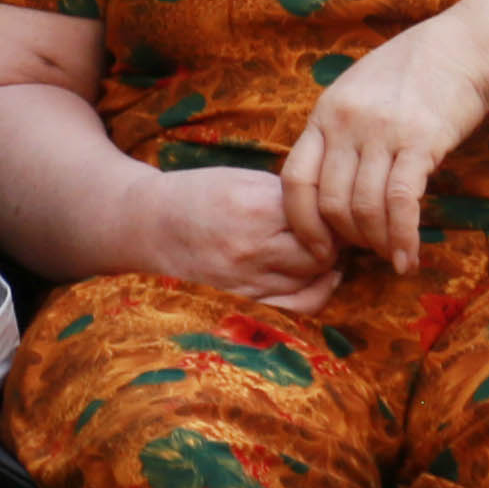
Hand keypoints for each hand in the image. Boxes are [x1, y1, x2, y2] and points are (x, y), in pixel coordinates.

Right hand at [141, 166, 343, 313]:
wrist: (152, 228)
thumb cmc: (199, 196)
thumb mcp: (243, 178)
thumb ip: (289, 194)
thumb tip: (335, 207)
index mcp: (255, 209)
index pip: (321, 218)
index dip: (335, 213)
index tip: (337, 208)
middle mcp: (253, 250)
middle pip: (322, 253)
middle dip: (335, 241)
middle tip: (337, 229)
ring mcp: (248, 283)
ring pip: (314, 281)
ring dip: (326, 266)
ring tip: (325, 249)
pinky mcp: (244, 304)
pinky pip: (298, 309)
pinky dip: (316, 293)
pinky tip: (317, 277)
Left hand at [275, 10, 488, 271]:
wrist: (463, 46)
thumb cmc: (411, 72)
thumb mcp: (357, 92)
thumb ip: (340, 134)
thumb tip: (329, 190)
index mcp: (325, 112)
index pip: (294, 178)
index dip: (301, 221)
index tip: (316, 247)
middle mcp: (345, 123)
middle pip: (329, 201)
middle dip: (345, 238)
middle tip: (365, 250)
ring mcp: (380, 132)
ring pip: (364, 208)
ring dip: (376, 243)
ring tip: (390, 255)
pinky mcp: (419, 142)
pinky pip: (401, 203)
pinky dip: (402, 238)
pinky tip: (408, 258)